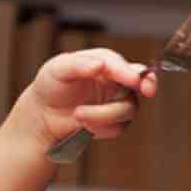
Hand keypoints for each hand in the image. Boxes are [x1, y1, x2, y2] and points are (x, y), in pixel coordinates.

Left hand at [23, 48, 156, 146]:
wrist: (42, 114)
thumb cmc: (51, 85)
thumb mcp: (57, 69)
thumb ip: (77, 65)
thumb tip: (99, 64)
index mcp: (105, 62)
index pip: (125, 65)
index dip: (130, 73)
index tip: (134, 80)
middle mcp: (116, 80)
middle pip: (141, 82)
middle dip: (148, 84)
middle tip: (148, 89)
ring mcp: (117, 101)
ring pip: (128, 109)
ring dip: (103, 114)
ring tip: (77, 114)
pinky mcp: (114, 122)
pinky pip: (118, 127)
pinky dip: (99, 127)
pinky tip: (81, 123)